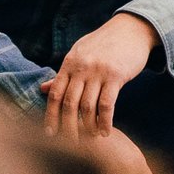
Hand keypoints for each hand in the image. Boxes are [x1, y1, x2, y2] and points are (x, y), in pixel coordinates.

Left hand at [43, 9, 157, 137]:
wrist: (131, 29)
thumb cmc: (104, 44)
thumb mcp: (80, 54)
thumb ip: (63, 74)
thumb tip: (42, 89)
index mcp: (69, 63)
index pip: (55, 93)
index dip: (50, 115)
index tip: (49, 133)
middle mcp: (81, 68)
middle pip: (69, 104)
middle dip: (67, 127)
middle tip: (69, 144)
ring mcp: (98, 71)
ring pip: (87, 106)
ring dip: (87, 127)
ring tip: (89, 139)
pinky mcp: (115, 75)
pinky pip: (106, 104)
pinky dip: (104, 122)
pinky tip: (104, 132)